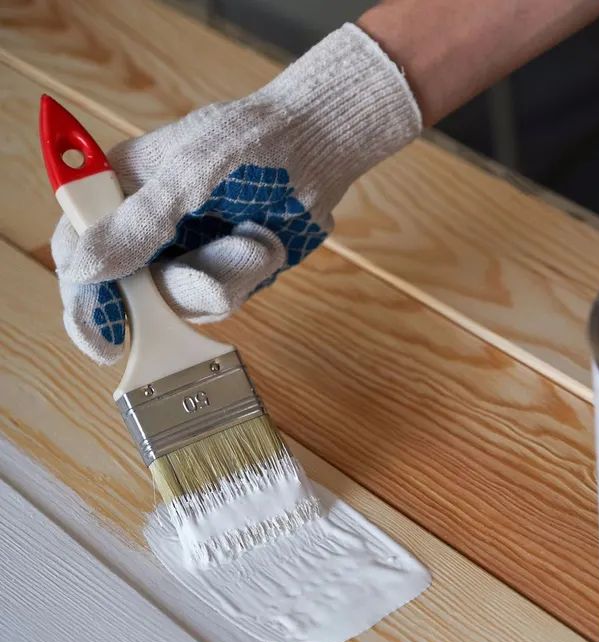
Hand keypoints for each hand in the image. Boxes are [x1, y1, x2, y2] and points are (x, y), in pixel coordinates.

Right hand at [51, 24, 420, 363]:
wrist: (318, 146)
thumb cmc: (249, 141)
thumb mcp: (189, 176)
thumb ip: (137, 223)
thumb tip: (80, 267)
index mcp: (114, 194)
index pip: (78, 259)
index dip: (85, 306)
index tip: (106, 343)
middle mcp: (144, 231)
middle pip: (135, 296)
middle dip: (181, 288)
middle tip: (214, 282)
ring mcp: (185, 253)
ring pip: (186, 302)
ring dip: (227, 274)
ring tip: (256, 237)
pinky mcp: (225, 269)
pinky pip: (226, 296)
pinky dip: (250, 274)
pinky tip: (265, 240)